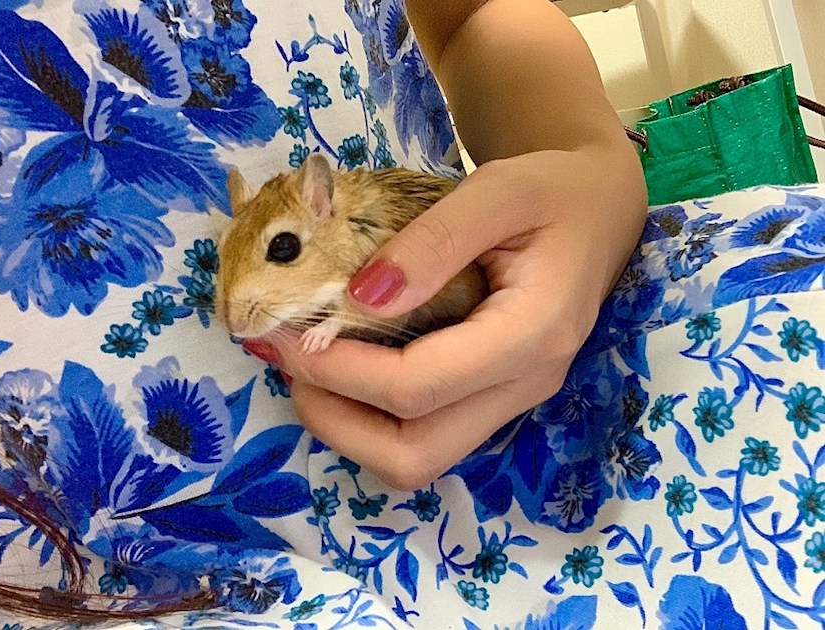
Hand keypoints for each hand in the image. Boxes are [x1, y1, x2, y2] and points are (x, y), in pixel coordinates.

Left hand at [244, 147, 645, 490]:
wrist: (600, 211)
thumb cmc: (553, 191)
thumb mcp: (498, 190)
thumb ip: (434, 241)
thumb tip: (360, 297)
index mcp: (533, 335)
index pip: (417, 386)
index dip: (338, 370)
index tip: (283, 333)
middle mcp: (525, 385)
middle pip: (415, 454)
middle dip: (335, 421)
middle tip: (290, 362)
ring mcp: (512, 399)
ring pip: (418, 457)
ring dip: (350, 427)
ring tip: (309, 366)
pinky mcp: (496, 396)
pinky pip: (427, 432)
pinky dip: (374, 416)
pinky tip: (348, 366)